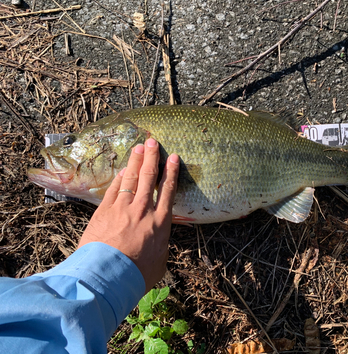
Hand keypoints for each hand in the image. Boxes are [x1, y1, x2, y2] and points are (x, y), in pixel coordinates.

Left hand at [79, 138, 179, 291]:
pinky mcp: (104, 211)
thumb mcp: (159, 263)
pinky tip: (122, 170)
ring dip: (135, 162)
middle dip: (151, 158)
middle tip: (152, 141)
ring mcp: (123, 209)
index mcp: (160, 222)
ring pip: (131, 179)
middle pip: (149, 178)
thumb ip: (160, 248)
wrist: (107, 276)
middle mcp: (143, 210)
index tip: (173, 158)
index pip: (168, 191)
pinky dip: (119, 178)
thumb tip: (158, 245)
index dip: (171, 172)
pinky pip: (114, 189)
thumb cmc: (136, 275)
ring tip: (138, 147)